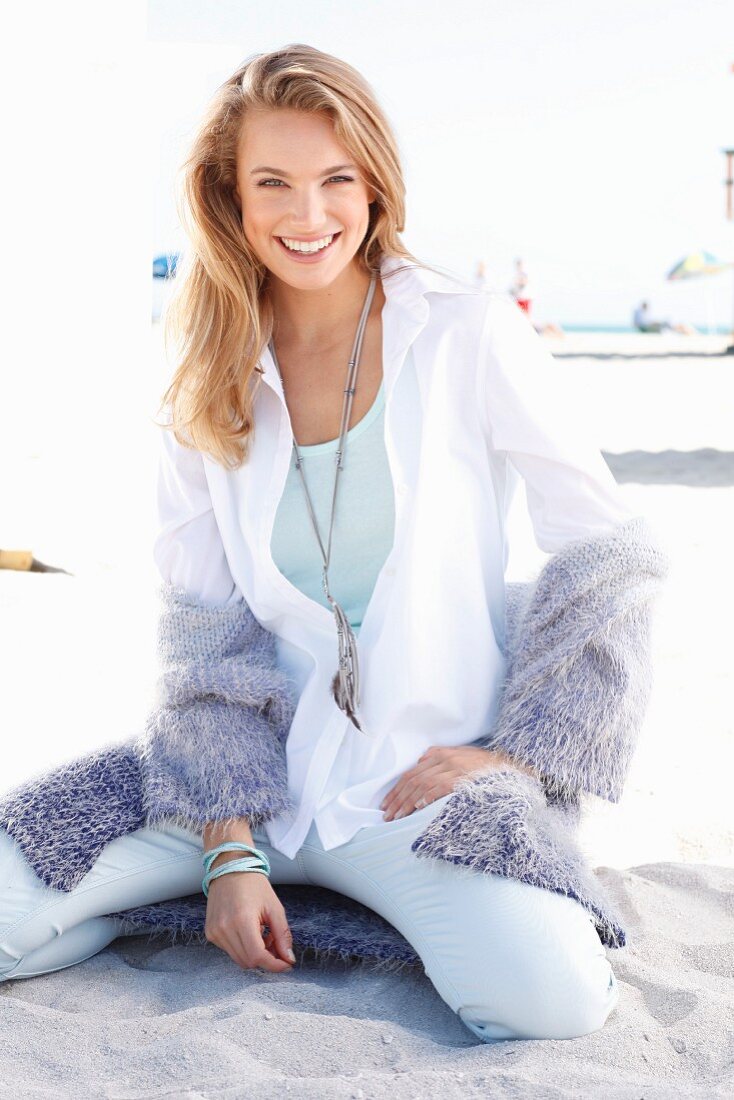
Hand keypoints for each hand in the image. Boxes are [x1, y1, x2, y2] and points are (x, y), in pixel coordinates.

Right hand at [204, 862, 294, 972]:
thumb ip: (283, 935)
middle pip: (248, 962)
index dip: (274, 965)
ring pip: (239, 959)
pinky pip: (230, 951)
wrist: (230, 869)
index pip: (257, 956)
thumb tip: (289, 959)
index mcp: (242, 920)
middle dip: (266, 959)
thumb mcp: (274, 907)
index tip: (287, 964)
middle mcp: (224, 929)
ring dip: (255, 954)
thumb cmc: (254, 885)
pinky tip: (250, 932)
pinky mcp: (210, 933)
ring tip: (263, 934)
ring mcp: (214, 932)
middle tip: (276, 944)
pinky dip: (243, 948)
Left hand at [380, 744, 536, 820]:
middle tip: (386, 813)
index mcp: (443, 753)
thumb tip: (421, 763)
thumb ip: (443, 758)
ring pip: (421, 784)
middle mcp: (446, 759)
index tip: (387, 802)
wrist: (515, 766)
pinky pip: (439, 788)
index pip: (413, 772)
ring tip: (396, 816)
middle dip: (397, 797)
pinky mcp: (463, 779)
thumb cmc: (488, 767)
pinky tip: (417, 808)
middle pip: (413, 778)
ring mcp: (454, 768)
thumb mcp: (464, 756)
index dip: (397, 788)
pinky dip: (426, 798)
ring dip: (406, 802)